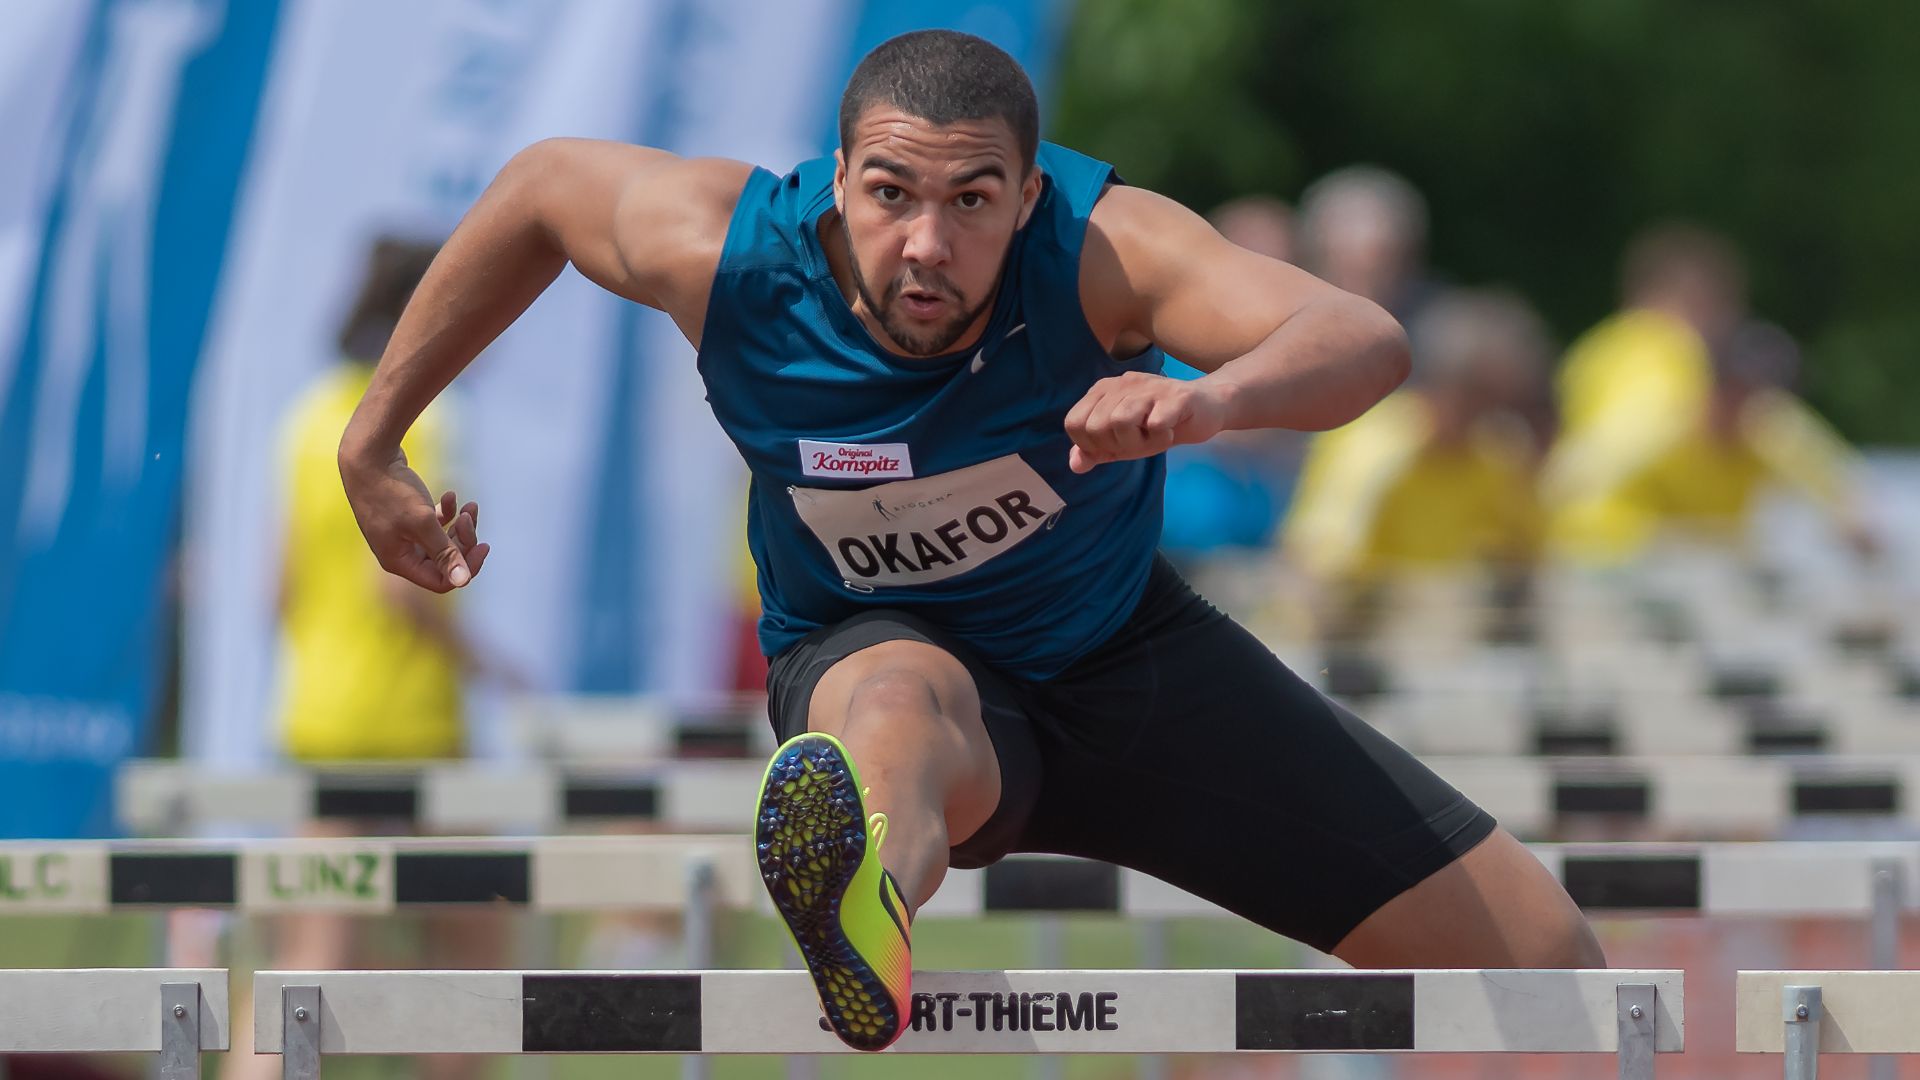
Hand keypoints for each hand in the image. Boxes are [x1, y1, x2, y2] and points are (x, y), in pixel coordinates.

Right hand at [339, 445, 488, 591]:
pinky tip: (451, 495)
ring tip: (470, 505)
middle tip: (470, 516)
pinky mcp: (406, 517)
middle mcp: (399, 552)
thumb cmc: (392, 492)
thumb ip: (444, 553)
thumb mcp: (422, 523)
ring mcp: (402, 534)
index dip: (465, 567)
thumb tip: (463, 582)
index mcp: (399, 561)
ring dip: (461, 524)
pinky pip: (435, 523)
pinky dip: (448, 511)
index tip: (484, 545)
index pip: (441, 581)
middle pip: (444, 560)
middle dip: (463, 540)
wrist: (368, 457)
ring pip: (443, 540)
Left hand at [1063, 371, 1229, 472]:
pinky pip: (1156, 422)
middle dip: (1116, 445)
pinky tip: (1170, 430)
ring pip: (1121, 420)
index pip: (1074, 423)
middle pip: (1096, 426)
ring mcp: (1149, 387)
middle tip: (1139, 441)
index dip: (1090, 445)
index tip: (1114, 446)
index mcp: (1103, 391)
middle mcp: (1122, 383)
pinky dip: (1161, 436)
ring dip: (1138, 442)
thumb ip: (1096, 451)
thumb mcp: (1122, 441)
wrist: (1206, 408)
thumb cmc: (1159, 424)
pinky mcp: (1177, 396)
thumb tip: (1075, 465)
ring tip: (1155, 437)